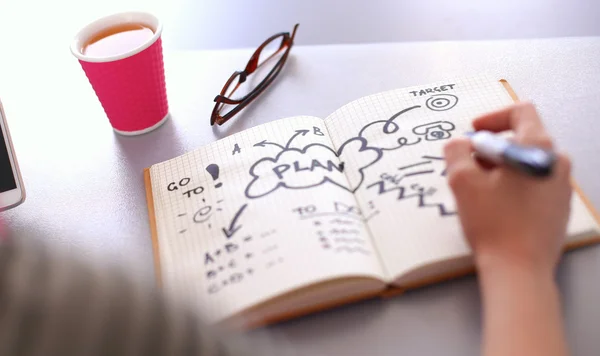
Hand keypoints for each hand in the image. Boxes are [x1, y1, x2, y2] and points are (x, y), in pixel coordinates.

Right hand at [444, 102, 571, 275]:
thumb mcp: (462, 180)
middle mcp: (557, 163)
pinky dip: (511, 186)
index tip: (473, 134)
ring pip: (526, 163)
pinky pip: (533, 184)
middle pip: (522, 139)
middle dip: (490, 149)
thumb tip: (460, 144)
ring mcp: (561, 187)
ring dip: (499, 168)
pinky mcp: (558, 209)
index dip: (492, 117)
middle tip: (468, 167)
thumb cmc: (492, 222)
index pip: (521, 111)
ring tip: (478, 191)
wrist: (519, 270)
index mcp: (538, 148)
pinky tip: (494, 208)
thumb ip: (456, 151)